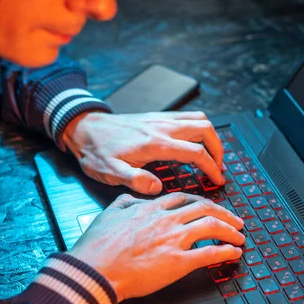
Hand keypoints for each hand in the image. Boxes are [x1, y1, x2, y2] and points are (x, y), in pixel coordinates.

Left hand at [62, 111, 224, 194]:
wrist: (85, 129)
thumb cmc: (97, 152)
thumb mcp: (110, 172)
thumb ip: (134, 180)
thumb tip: (157, 187)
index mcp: (154, 143)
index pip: (195, 152)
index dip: (211, 167)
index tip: (218, 181)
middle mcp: (161, 127)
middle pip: (205, 129)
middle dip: (218, 149)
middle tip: (219, 168)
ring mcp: (160, 119)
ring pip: (198, 119)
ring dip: (211, 136)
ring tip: (212, 155)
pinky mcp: (156, 116)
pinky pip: (187, 116)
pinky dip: (199, 127)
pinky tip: (195, 141)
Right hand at [68, 192, 243, 301]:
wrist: (95, 270)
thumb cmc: (98, 248)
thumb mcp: (108, 214)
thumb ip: (124, 202)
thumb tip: (132, 196)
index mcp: (151, 209)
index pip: (184, 199)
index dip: (202, 203)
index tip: (210, 208)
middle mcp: (166, 221)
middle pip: (205, 209)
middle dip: (225, 214)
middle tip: (235, 221)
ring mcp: (174, 240)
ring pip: (212, 227)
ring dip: (231, 231)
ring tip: (239, 236)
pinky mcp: (178, 262)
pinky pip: (209, 253)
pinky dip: (226, 252)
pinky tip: (234, 253)